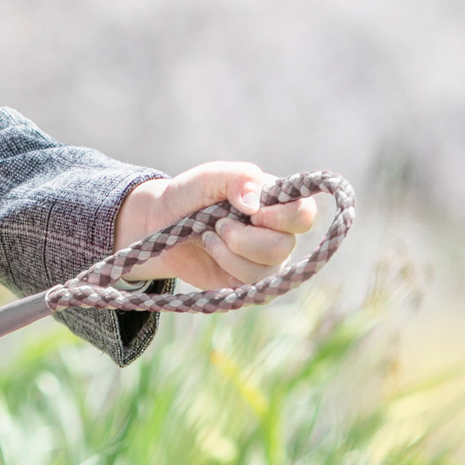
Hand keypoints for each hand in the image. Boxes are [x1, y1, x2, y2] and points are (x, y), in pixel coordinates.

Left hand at [113, 162, 318, 290]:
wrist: (160, 225)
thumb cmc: (189, 196)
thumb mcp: (209, 177)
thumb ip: (236, 178)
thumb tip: (256, 205)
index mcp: (276, 203)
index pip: (304, 213)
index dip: (284, 217)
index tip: (253, 213)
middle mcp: (278, 232)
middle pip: (286, 246)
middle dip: (245, 238)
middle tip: (219, 224)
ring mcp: (264, 260)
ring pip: (268, 270)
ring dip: (231, 254)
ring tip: (209, 237)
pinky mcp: (247, 282)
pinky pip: (252, 287)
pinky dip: (228, 269)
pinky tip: (212, 252)